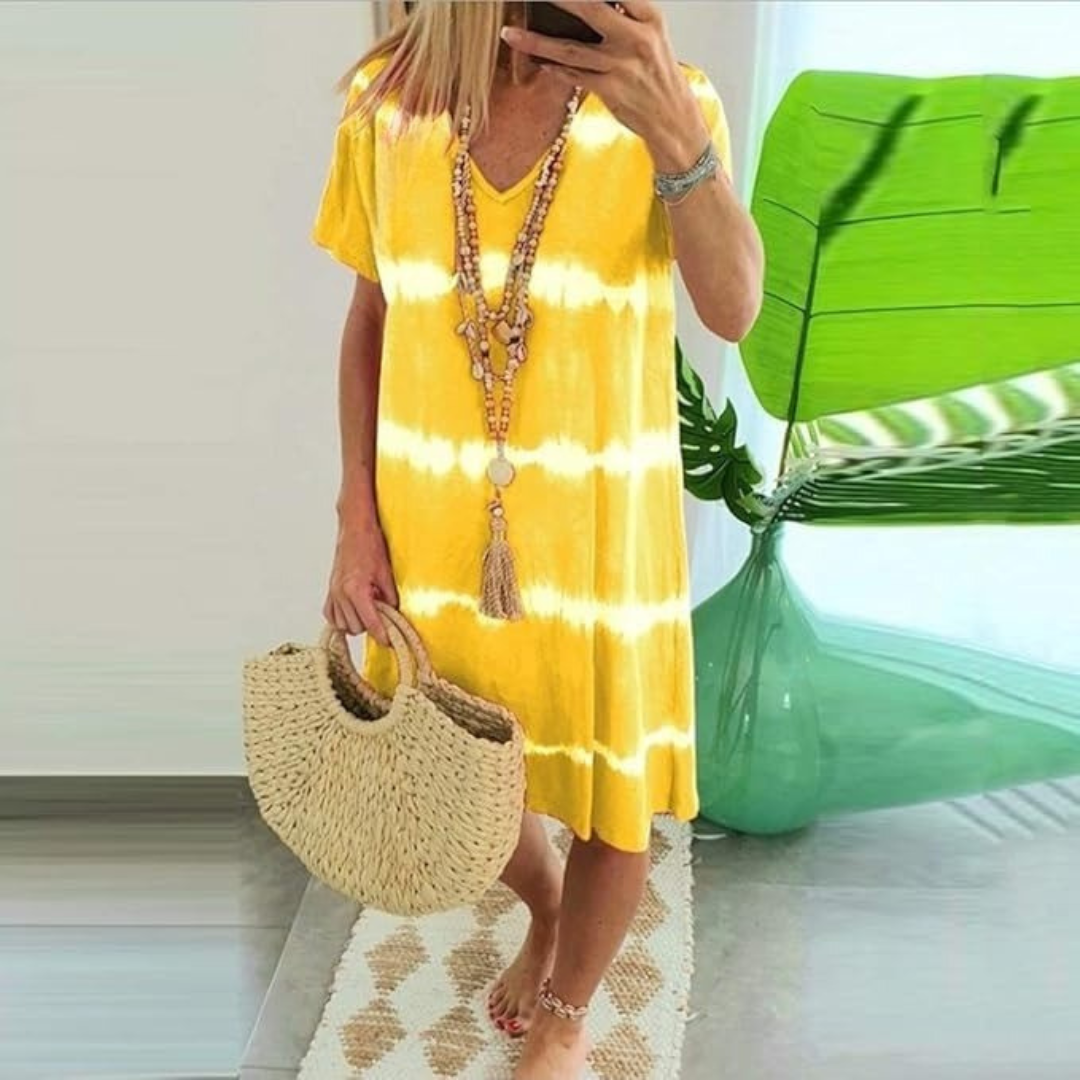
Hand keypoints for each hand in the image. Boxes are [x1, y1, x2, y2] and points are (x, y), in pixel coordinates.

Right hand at [323, 518, 398, 646]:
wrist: (355, 529)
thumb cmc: (371, 546)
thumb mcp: (386, 573)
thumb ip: (390, 598)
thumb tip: (394, 615)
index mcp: (356, 590)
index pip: (370, 623)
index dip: (382, 635)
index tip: (389, 642)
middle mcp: (341, 594)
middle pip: (356, 628)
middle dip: (370, 625)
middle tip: (383, 615)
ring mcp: (333, 592)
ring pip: (343, 625)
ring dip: (357, 622)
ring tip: (369, 609)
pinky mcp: (330, 590)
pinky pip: (332, 616)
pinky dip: (342, 618)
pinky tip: (354, 611)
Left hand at [499, 0, 708, 169]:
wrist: (673, 118)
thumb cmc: (657, 76)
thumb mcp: (651, 36)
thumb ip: (624, 15)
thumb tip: (584, 6)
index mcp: (649, 18)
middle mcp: (636, 38)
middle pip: (590, 8)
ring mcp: (621, 66)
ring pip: (570, 49)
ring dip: (536, 42)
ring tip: (511, 35)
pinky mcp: (610, 90)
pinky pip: (573, 76)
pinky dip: (553, 69)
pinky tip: (536, 61)